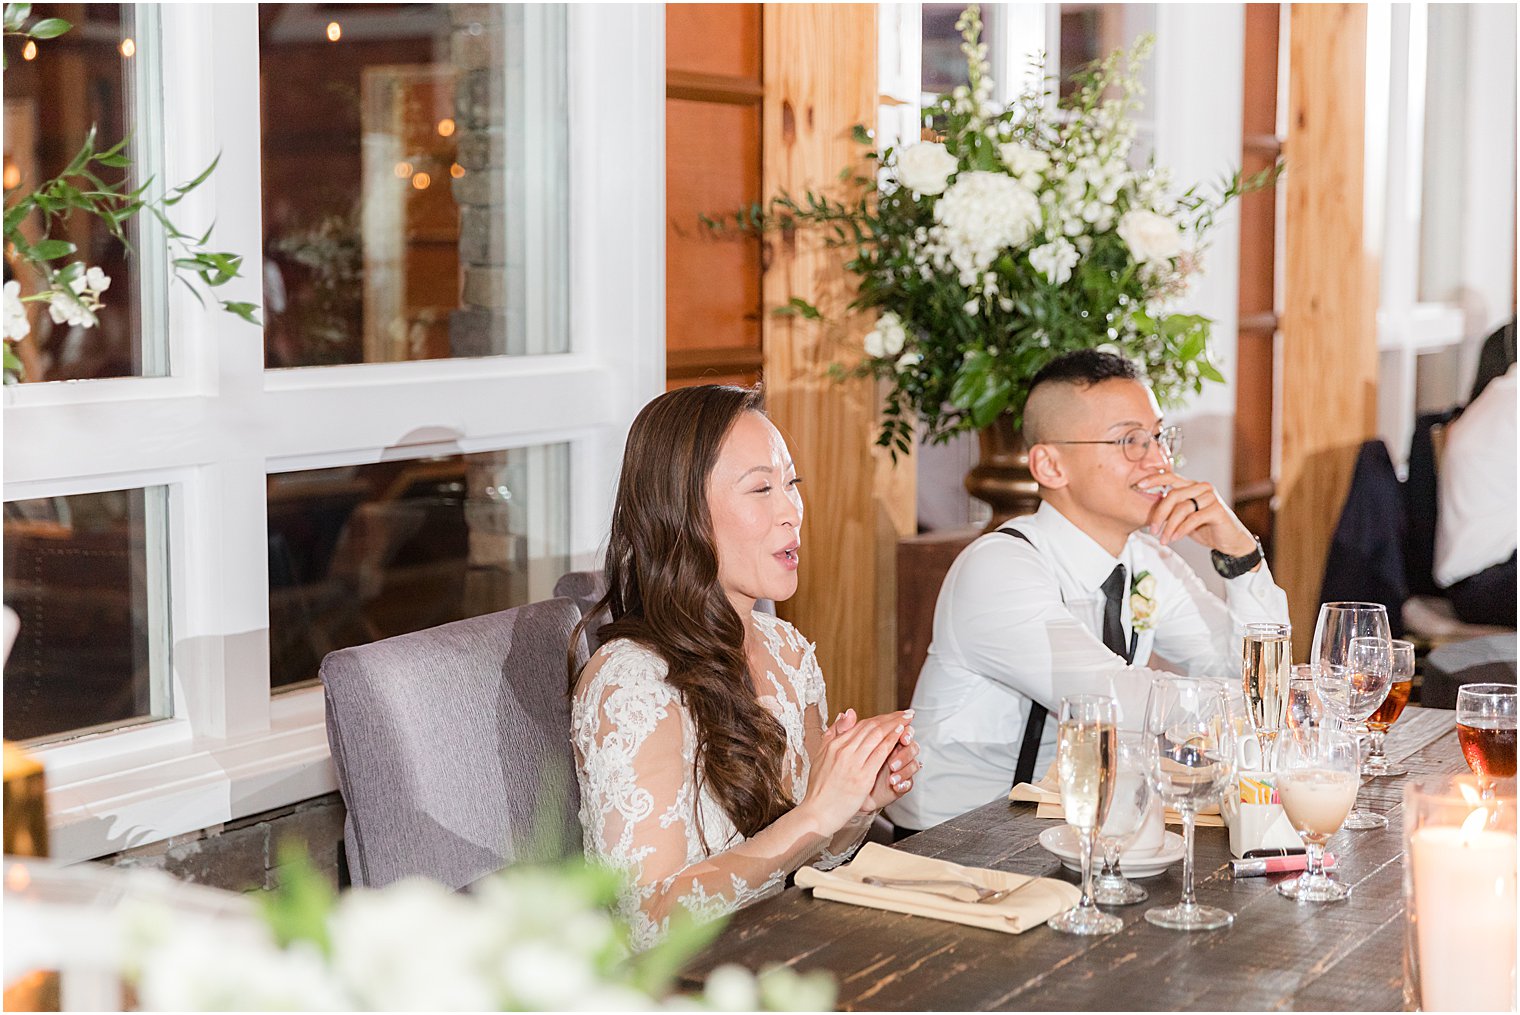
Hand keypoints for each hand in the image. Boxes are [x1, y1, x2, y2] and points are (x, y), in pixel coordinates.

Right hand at [802, 710, 907, 833]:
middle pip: (871, 727)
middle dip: (891, 718)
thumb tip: (846, 714)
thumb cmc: (819, 789)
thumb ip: (833, 733)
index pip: (860, 725)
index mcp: (834, 745)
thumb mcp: (820, 756)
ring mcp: (853, 762)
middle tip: (905, 713)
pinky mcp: (862, 776)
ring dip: (895, 725)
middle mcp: (843, 750)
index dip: (879, 718)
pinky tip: (901, 734)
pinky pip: (880, 753)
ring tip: (907, 719)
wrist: (817, 812)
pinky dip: (892, 741)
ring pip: (877, 736)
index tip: (892, 715)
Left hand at [1137, 468, 1257, 559]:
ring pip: (1182, 508)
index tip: (1139, 485)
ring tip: (1163, 539)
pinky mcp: (1217, 510)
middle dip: (1159, 514)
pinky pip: (1193, 519)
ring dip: (1169, 526)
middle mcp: (1202, 488)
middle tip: (1152, 530)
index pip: (1171, 476)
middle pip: (1173, 495)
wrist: (1229, 541)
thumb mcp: (1184, 517)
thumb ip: (1171, 510)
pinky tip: (1175, 538)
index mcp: (1192, 486)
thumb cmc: (1206, 527)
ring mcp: (1210, 498)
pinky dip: (1181, 530)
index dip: (1154, 479)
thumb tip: (1149, 510)